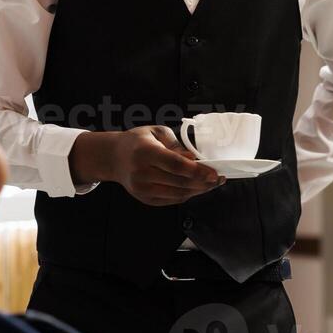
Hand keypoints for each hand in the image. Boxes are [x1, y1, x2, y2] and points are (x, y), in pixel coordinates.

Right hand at [70, 126, 222, 206]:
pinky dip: (187, 195)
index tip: (214, 173)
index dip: (198, 171)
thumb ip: (178, 146)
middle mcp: (142, 173)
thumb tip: (195, 160)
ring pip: (178, 194)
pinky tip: (197, 188)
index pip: (176, 165)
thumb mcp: (157, 133)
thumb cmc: (139, 141)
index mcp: (145, 153)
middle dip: (203, 183)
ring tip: (211, 184)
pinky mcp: (144, 199)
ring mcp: (142, 189)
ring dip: (198, 191)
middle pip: (180, 183)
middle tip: (219, 178)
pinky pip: (172, 200)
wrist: (113, 157)